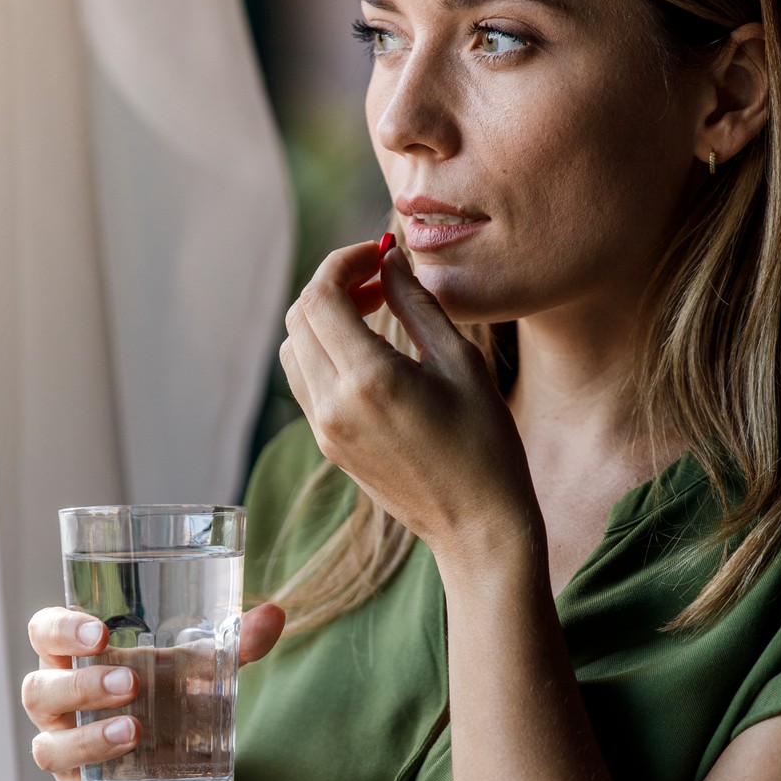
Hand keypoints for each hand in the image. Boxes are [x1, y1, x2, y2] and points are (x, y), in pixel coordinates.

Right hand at [21, 603, 285, 780]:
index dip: (59, 629)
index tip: (98, 631)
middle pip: (40, 692)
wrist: (180, 770)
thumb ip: (234, 646)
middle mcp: (60, 709)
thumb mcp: (200, 671)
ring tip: (135, 732)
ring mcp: (66, 759)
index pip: (44, 634)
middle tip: (130, 685)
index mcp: (77, 660)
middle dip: (81, 687)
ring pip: (51, 750)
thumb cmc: (173, 700)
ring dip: (89, 742)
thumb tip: (274, 616)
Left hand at [280, 240, 538, 563]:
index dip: (343, 261)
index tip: (378, 254)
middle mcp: (333, 405)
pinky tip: (367, 352)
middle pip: (299, 317)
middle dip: (332, 285)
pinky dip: (324, 351)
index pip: (321, 295)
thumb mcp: (461, 363)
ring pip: (294, 349)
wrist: (477, 526)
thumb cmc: (485, 444)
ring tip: (373, 313)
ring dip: (323, 319)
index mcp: (368, 379)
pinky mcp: (328, 445)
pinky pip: (305, 382)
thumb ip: (417, 304)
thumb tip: (388, 261)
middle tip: (379, 281)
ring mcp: (325, 429)